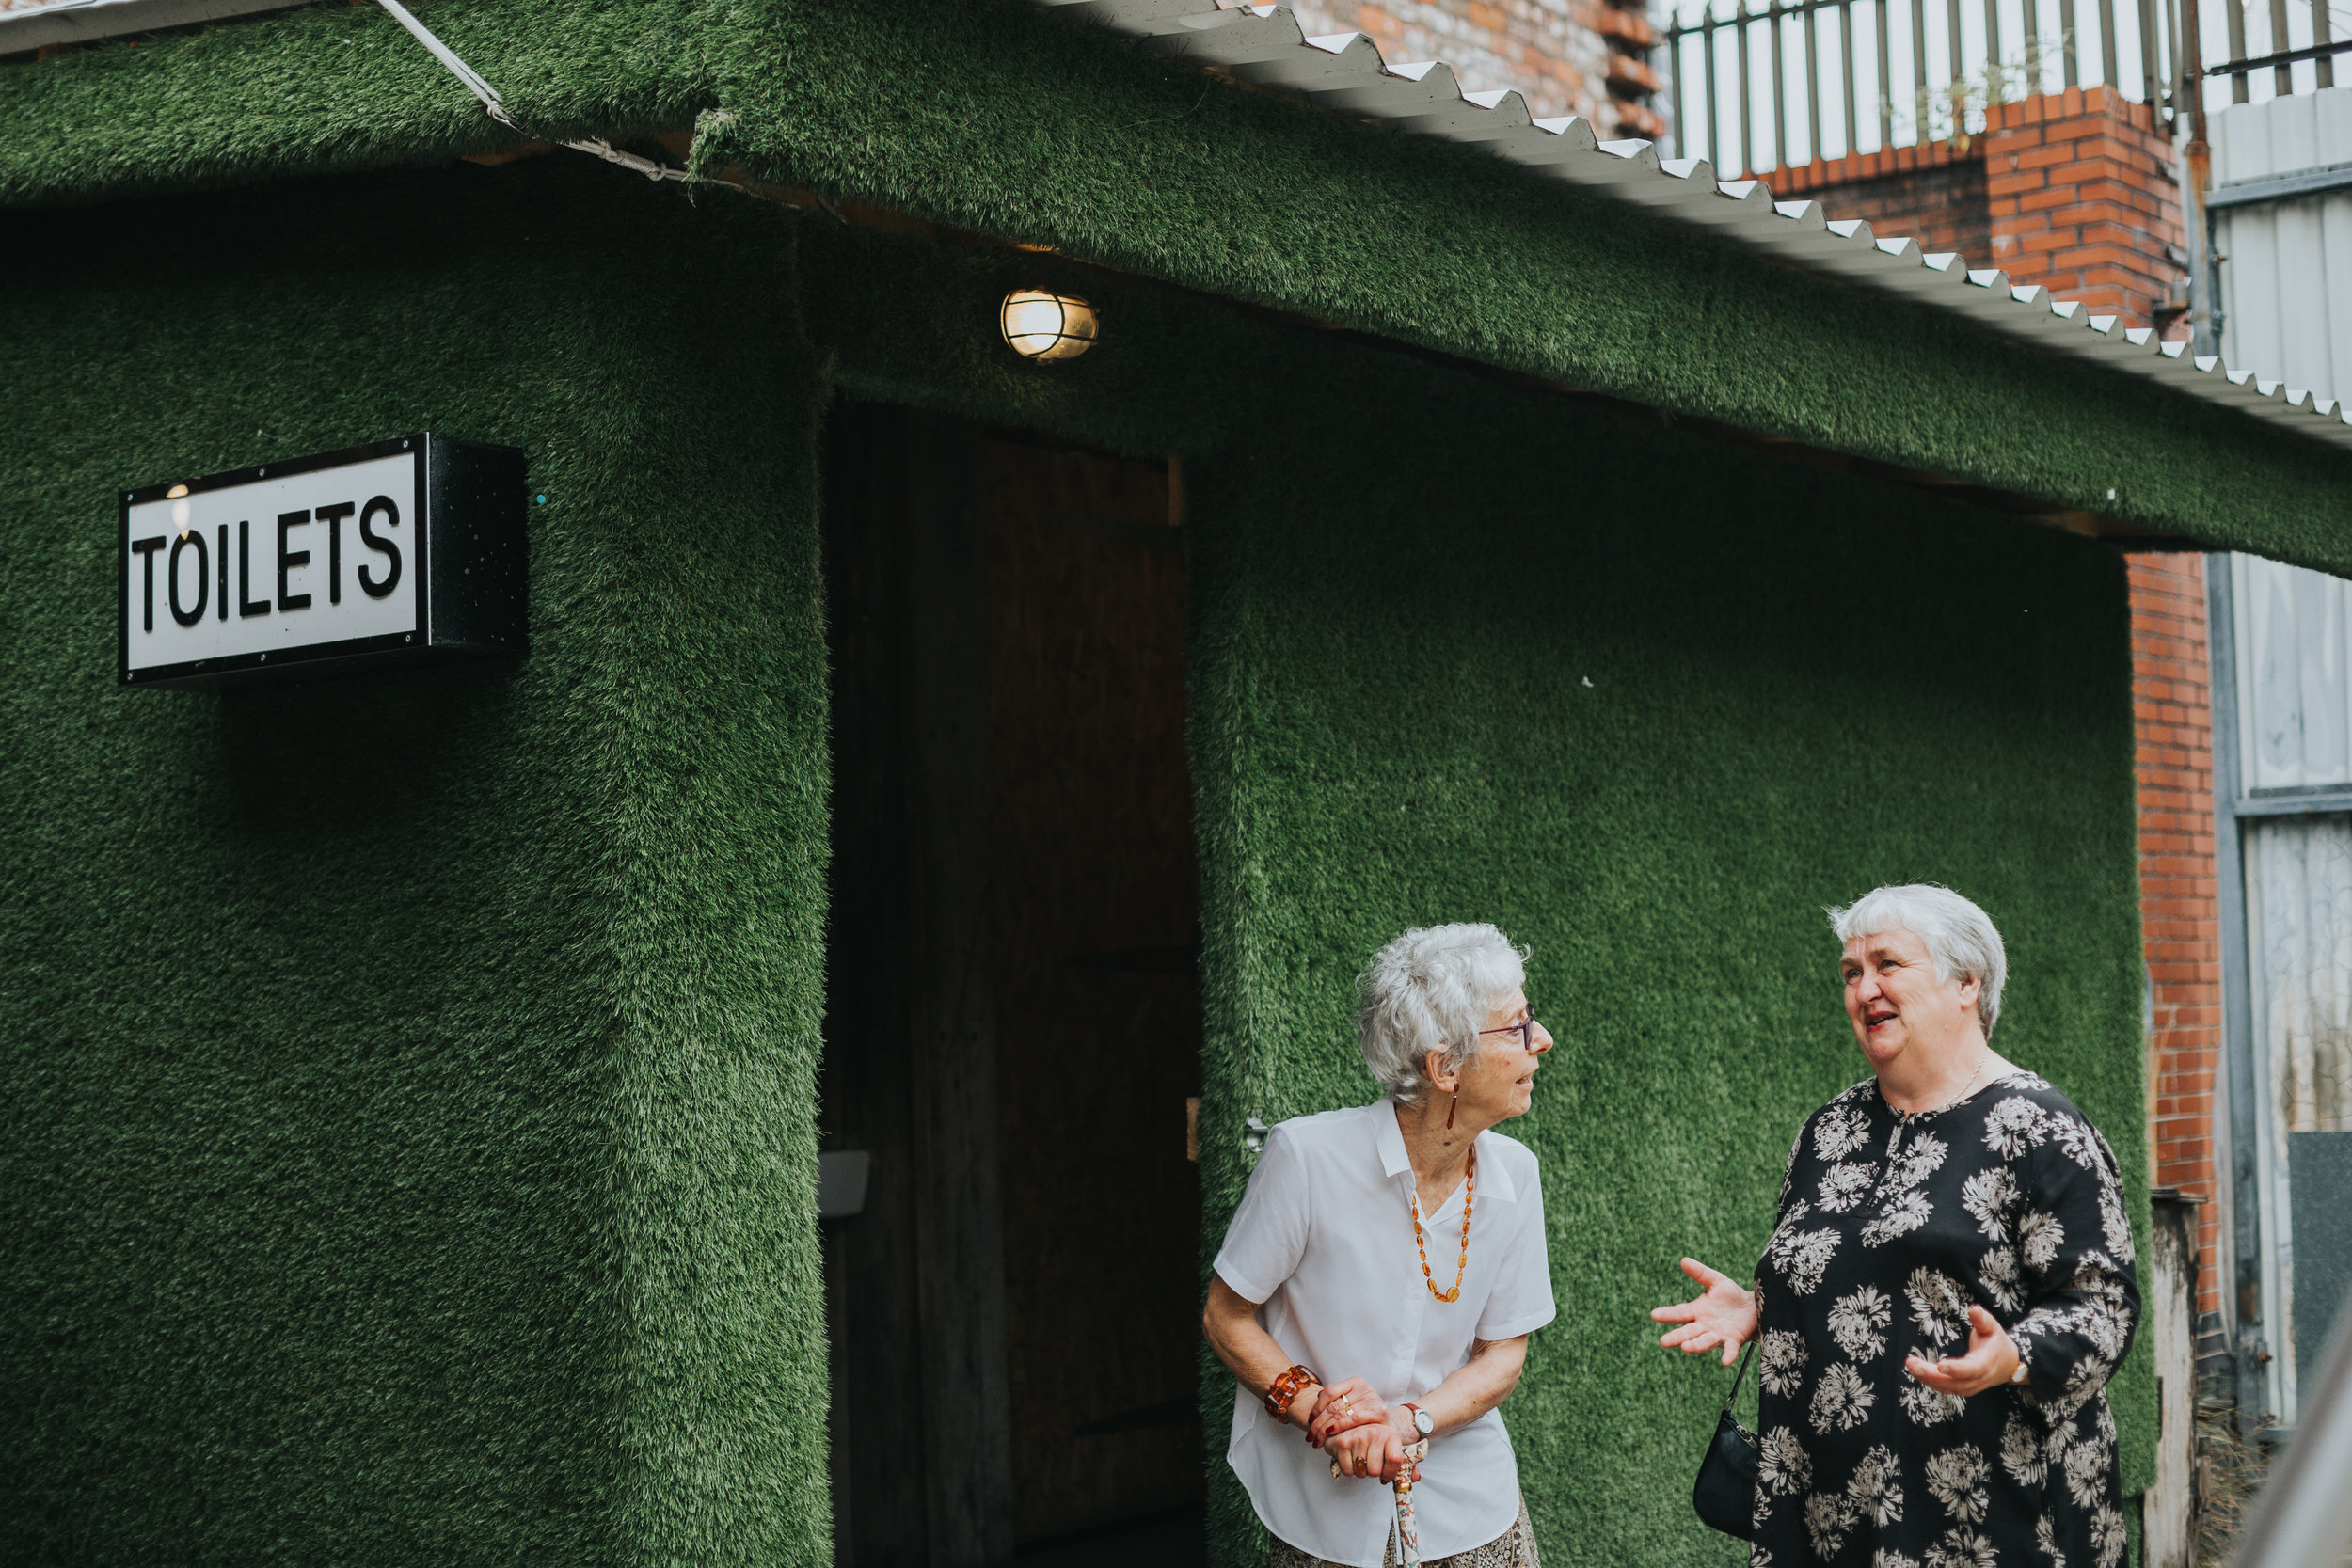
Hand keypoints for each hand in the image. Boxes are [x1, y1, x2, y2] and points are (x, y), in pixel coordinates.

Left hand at [1304, 1377, 1384, 1447]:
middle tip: (1310, 1436)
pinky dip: (1338, 1427)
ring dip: (1324, 1429)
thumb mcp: (1353, 1404)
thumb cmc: (1369, 1417)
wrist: (1395, 1427)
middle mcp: (1364, 1388)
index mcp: (1355, 1382)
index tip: (1309, 1421)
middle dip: (1317, 1423)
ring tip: (1316, 1440)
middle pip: (1333, 1405)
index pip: (1329, 1391)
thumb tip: (1316, 1405)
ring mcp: (1371, 1399)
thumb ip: (1336, 1401)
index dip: (1316, 1407)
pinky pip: (1352, 1420)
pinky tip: (1330, 1434)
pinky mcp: (1378, 1412)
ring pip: (1340, 1413)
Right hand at [1324, 1412, 1418, 1483]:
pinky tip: (1351, 1458)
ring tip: (1361, 1459)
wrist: (1357, 1421)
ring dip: (1360, 1471)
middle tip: (1371, 1464)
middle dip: (1373, 1473)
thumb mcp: (1396, 1446)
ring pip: (1361, 1472)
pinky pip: (1348, 1470)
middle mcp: (1374, 1432)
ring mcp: (1357, 1436)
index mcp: (1390, 1433)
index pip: (1395, 1460)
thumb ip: (1409, 1464)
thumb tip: (1415, 1478)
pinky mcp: (1341, 1443)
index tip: (1386, 1476)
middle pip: (1375, 1471)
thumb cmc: (1378, 1438)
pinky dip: (1349, 1470)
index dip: (1391, 1473)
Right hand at [1652, 1257, 1757, 1365]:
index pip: (1680, 1313)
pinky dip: (1728, 1355)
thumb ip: (1700, 1273)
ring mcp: (1718, 1335)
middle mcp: (1704, 1326)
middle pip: (1688, 1332)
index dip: (1667, 1314)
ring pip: (1704, 1342)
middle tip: (1663, 1342)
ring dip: (1695, 1346)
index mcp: (1697, 1311)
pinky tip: (1725, 1361)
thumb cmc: (1731, 1295)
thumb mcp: (1716, 1281)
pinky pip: (1730, 1349)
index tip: (1654, 1315)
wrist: (1754, 1308)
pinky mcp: (1734, 1341)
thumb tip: (1683, 1260)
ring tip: (1686, 1347)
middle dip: (1676, 1337)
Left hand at [1904, 1305, 2021, 1396]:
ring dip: (1928, 1379)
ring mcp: (1972, 1386)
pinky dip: (1931, 1382)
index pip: (1972, 1369)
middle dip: (1933, 1375)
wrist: (2008, 1364)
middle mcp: (1980, 1378)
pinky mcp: (1964, 1388)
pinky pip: (1947, 1389)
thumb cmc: (1996, 1342)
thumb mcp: (1993, 1327)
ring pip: (1949, 1388)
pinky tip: (1917, 1372)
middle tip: (1913, 1365)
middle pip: (1956, 1382)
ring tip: (1911, 1366)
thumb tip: (1974, 1309)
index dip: (1957, 1369)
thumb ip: (1983, 1319)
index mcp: (1987, 1362)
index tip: (1940, 1365)